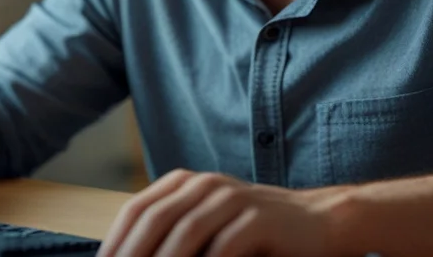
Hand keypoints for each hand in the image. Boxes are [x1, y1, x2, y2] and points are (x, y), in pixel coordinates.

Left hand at [99, 169, 348, 256]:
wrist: (317, 222)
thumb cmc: (255, 232)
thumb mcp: (208, 225)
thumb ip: (171, 235)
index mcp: (184, 183)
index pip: (135, 211)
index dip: (115, 244)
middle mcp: (204, 184)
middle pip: (153, 221)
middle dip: (132, 256)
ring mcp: (231, 198)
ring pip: (184, 233)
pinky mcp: (257, 218)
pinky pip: (223, 248)